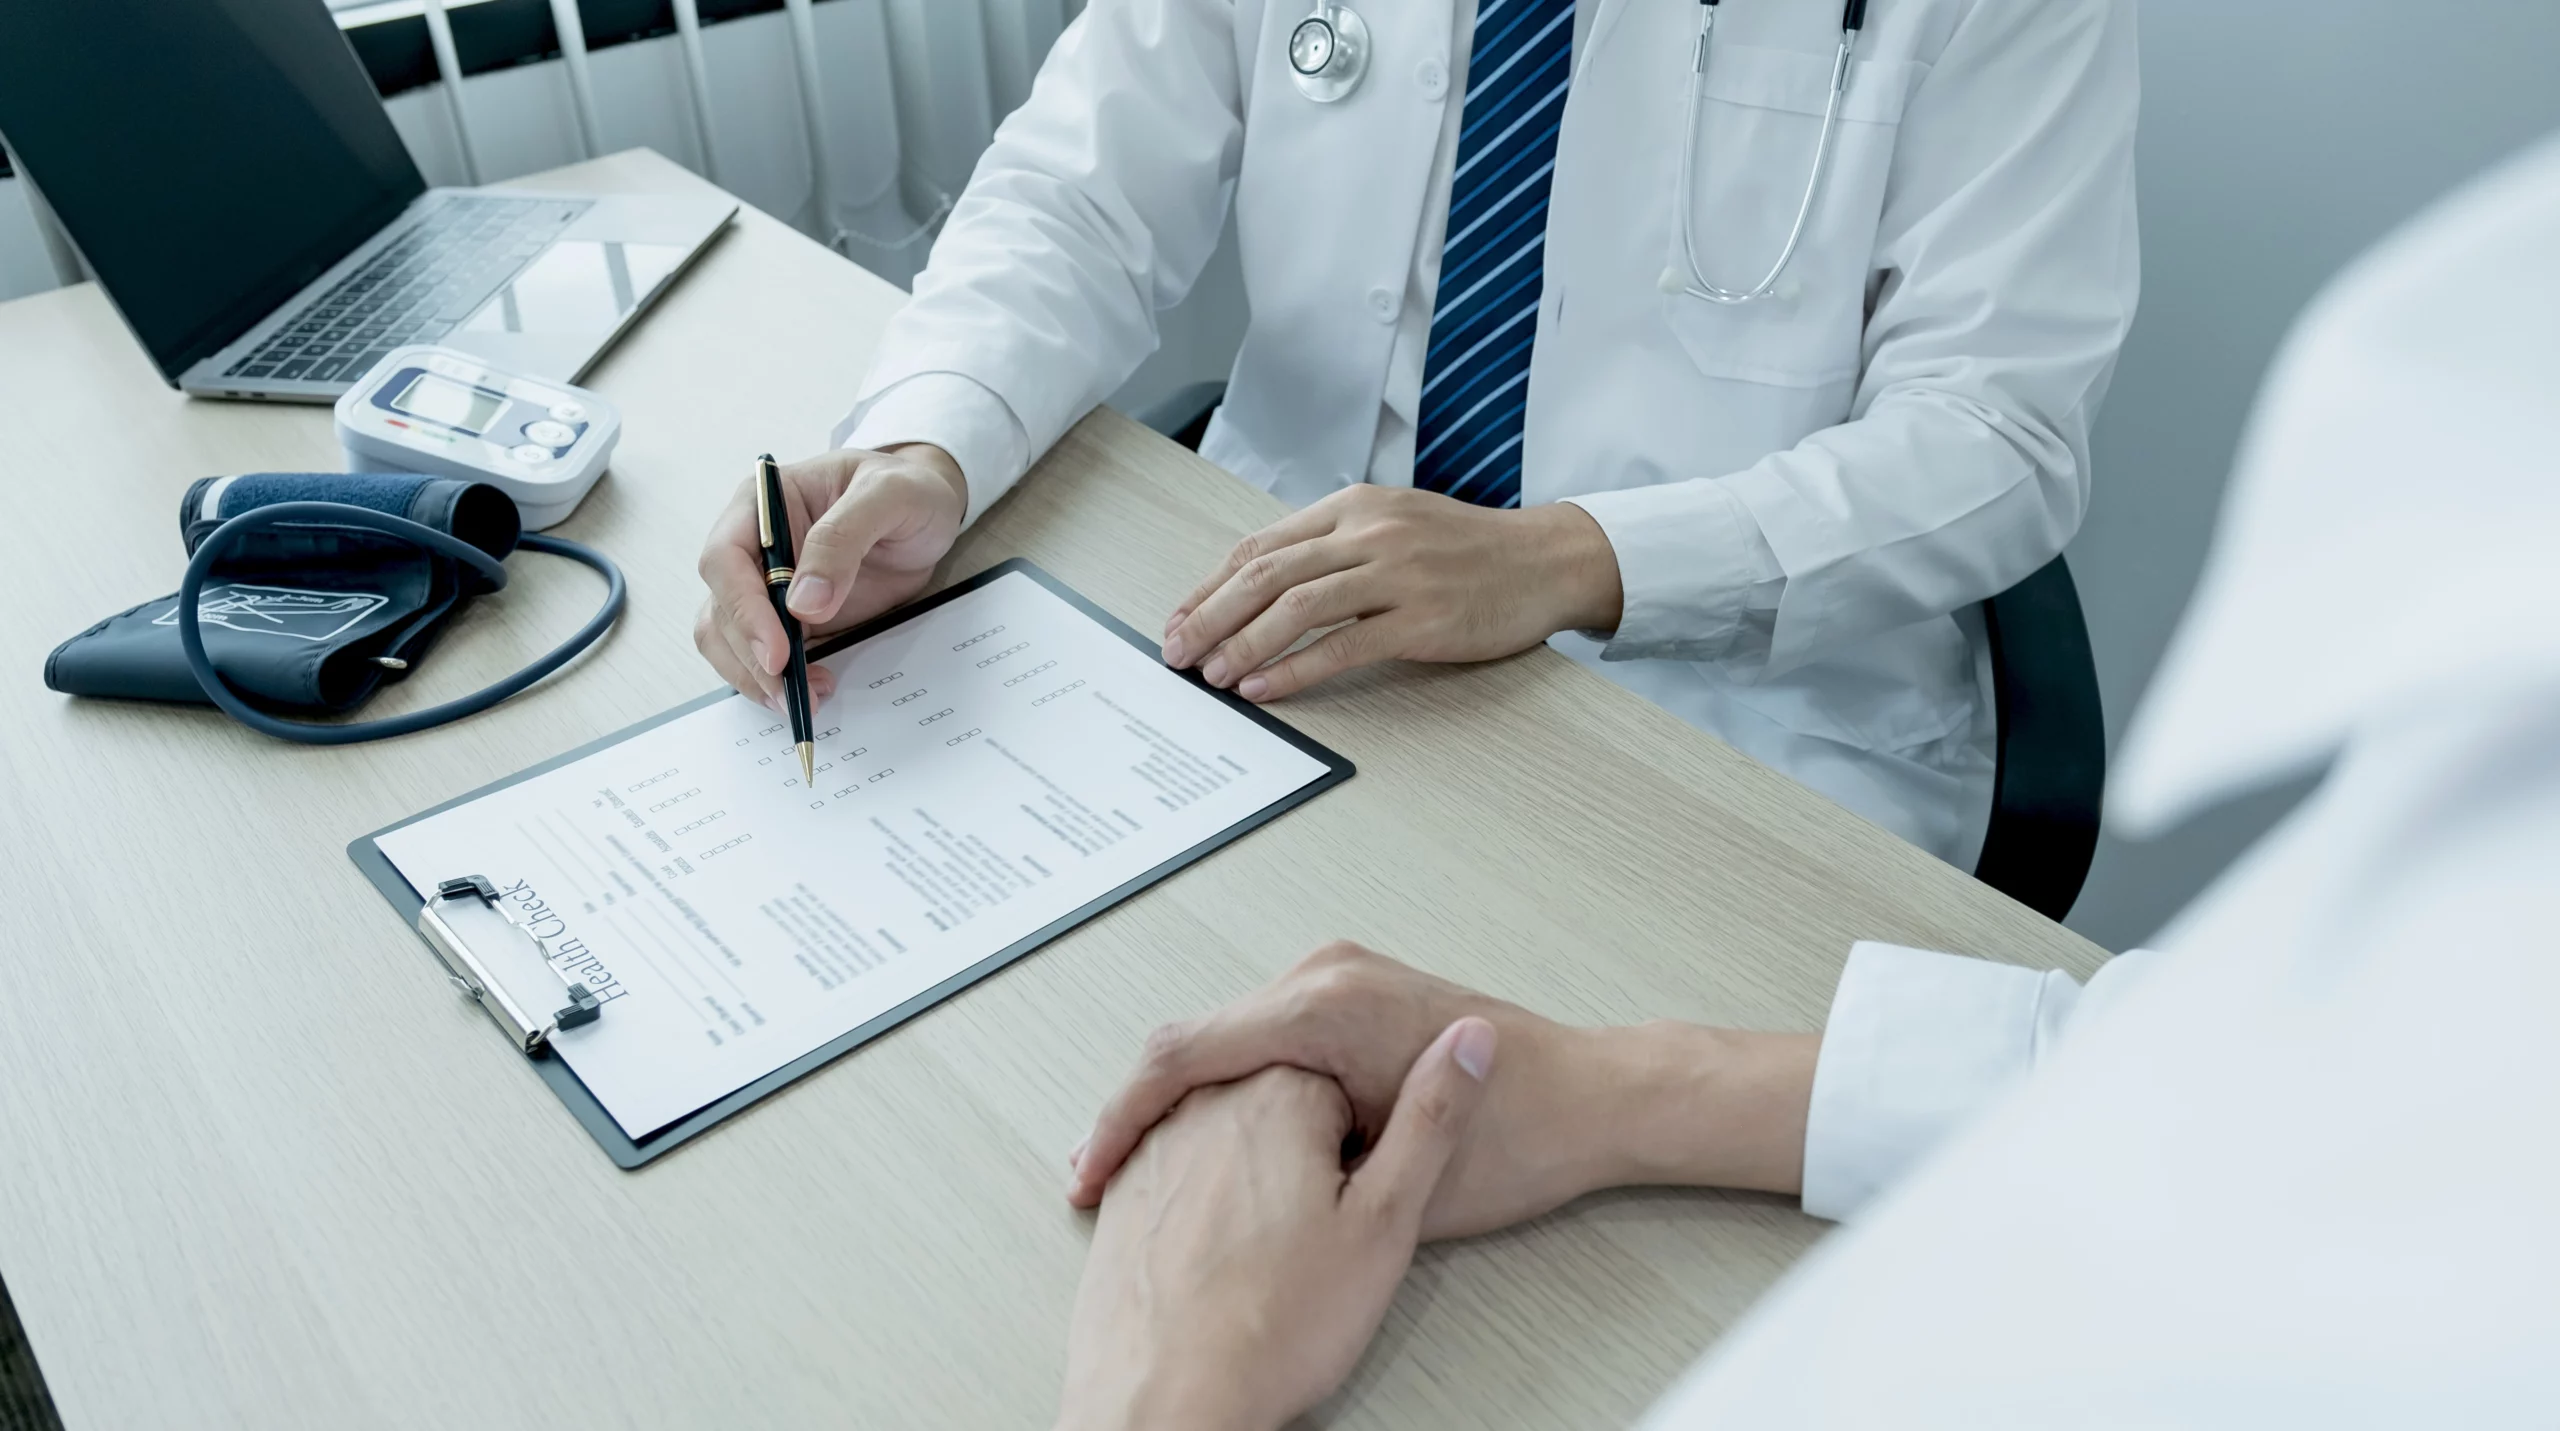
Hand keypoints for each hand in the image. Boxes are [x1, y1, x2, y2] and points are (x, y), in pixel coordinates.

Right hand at [693, 444, 967, 709]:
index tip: (777, 650)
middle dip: (751, 656)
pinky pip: (762, 656)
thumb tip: (803, 603)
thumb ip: (843, 538)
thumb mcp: (888, 495)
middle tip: (793, 691)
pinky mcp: (789, 619)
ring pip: (729, 639)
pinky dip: (777, 680)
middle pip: (722, 609)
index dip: (743, 608)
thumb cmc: (907, 488)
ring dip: (757, 676)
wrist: (930, 510)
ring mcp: (767, 586)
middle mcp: (753, 546)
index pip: (725, 558)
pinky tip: (812, 690)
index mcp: (762, 503)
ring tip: (806, 699)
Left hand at [1057, 1023, 1496, 1430]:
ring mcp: (1157, 1144)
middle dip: (1311, 1149)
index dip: (1366, 1133)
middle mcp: (1207, 1103)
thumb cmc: (1273, 1327)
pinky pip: (1181, 1169)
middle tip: (1322, 1226)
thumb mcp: (1388, 1221)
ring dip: (1259, 1174)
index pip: (1345, 1070)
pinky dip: (1210, 1203)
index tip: (1365, 1182)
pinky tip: (1231, 1256)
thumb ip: (1431, 1117)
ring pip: (1229, 1133)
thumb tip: (1470, 1042)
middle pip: (1281, 1096)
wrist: (1167, 1400)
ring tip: (1276, 1250)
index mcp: (1279, 1091)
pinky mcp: (1125, 1189)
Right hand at [1070, 944, 1620, 1240]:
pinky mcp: (1352, 991)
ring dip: (1179, 1098)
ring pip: (1224, 1036)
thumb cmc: (1523, 1136)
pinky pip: (1261, 1033)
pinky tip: (1203, 1133)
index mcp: (1326, 1005)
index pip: (1185, 1053)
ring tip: (1135, 1166)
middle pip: (1195, 1039)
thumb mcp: (1394, 1179)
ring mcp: (1340, 975)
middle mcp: (1327, 973)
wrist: (1595, 1098)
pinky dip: (1224, 1082)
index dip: (1124, 1119)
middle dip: (1140, 1110)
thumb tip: (1210, 1178)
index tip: (1094, 1172)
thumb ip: (1293, 1164)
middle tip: (1098, 1181)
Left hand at [1160, 486, 1623, 700]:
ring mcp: (1397, 574)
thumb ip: (1334, 546)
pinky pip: (1343, 645)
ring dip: (1244, 644)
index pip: (1260, 545)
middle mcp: (1370, 532)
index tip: (1180, 619)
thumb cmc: (1468, 550)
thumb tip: (1262, 587)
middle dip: (1210, 616)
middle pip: (1267, 573)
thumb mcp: (1395, 524)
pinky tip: (1266, 688)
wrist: (1547, 560)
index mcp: (1354, 505)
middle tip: (1177, 653)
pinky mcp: (1423, 619)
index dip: (1210, 586)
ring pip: (1297, 607)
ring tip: (1212, 676)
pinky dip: (1296, 669)